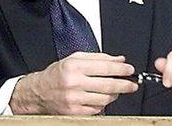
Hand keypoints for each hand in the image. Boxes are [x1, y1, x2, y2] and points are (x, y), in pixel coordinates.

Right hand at [10, 52, 137, 114]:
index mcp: (74, 66)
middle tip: (132, 84)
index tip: (129, 70)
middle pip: (107, 85)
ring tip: (116, 90)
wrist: (39, 92)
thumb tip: (119, 60)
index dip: (121, 70)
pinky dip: (103, 104)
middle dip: (124, 84)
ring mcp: (74, 99)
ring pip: (104, 99)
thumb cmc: (57, 74)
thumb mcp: (74, 59)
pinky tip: (102, 98)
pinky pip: (97, 109)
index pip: (105, 68)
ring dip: (115, 95)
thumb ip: (98, 58)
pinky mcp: (74, 112)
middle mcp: (74, 83)